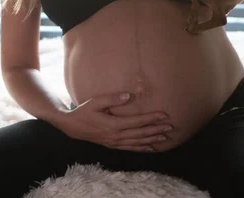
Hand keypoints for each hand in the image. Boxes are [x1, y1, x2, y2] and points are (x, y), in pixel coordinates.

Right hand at [56, 92, 173, 151]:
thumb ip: (112, 99)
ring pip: (137, 142)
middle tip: (170, 127)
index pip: (137, 121)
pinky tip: (150, 148)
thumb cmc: (84, 111)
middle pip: (140, 133)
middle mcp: (116, 136)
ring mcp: (115, 142)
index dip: (151, 118)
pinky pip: (130, 148)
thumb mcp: (95, 101)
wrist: (72, 127)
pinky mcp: (112, 145)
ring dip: (152, 140)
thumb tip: (129, 96)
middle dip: (156, 130)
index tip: (163, 115)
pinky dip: (141, 148)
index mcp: (114, 124)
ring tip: (165, 137)